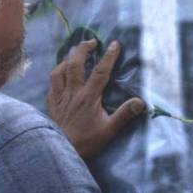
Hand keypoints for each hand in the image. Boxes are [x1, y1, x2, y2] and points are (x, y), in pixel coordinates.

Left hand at [48, 39, 144, 159]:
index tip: (114, 44)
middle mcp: (73, 93)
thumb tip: (141, 102)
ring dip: (67, 59)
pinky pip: (52, 84)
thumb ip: (124, 115)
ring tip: (74, 54)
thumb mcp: (109, 130)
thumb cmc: (87, 142)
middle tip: (91, 41)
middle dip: (83, 49)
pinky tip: (60, 74)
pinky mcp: (52, 104)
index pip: (100, 72)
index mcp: (88, 97)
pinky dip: (56, 75)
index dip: (108, 56)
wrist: (61, 151)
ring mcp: (60, 97)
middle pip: (75, 64)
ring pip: (59, 71)